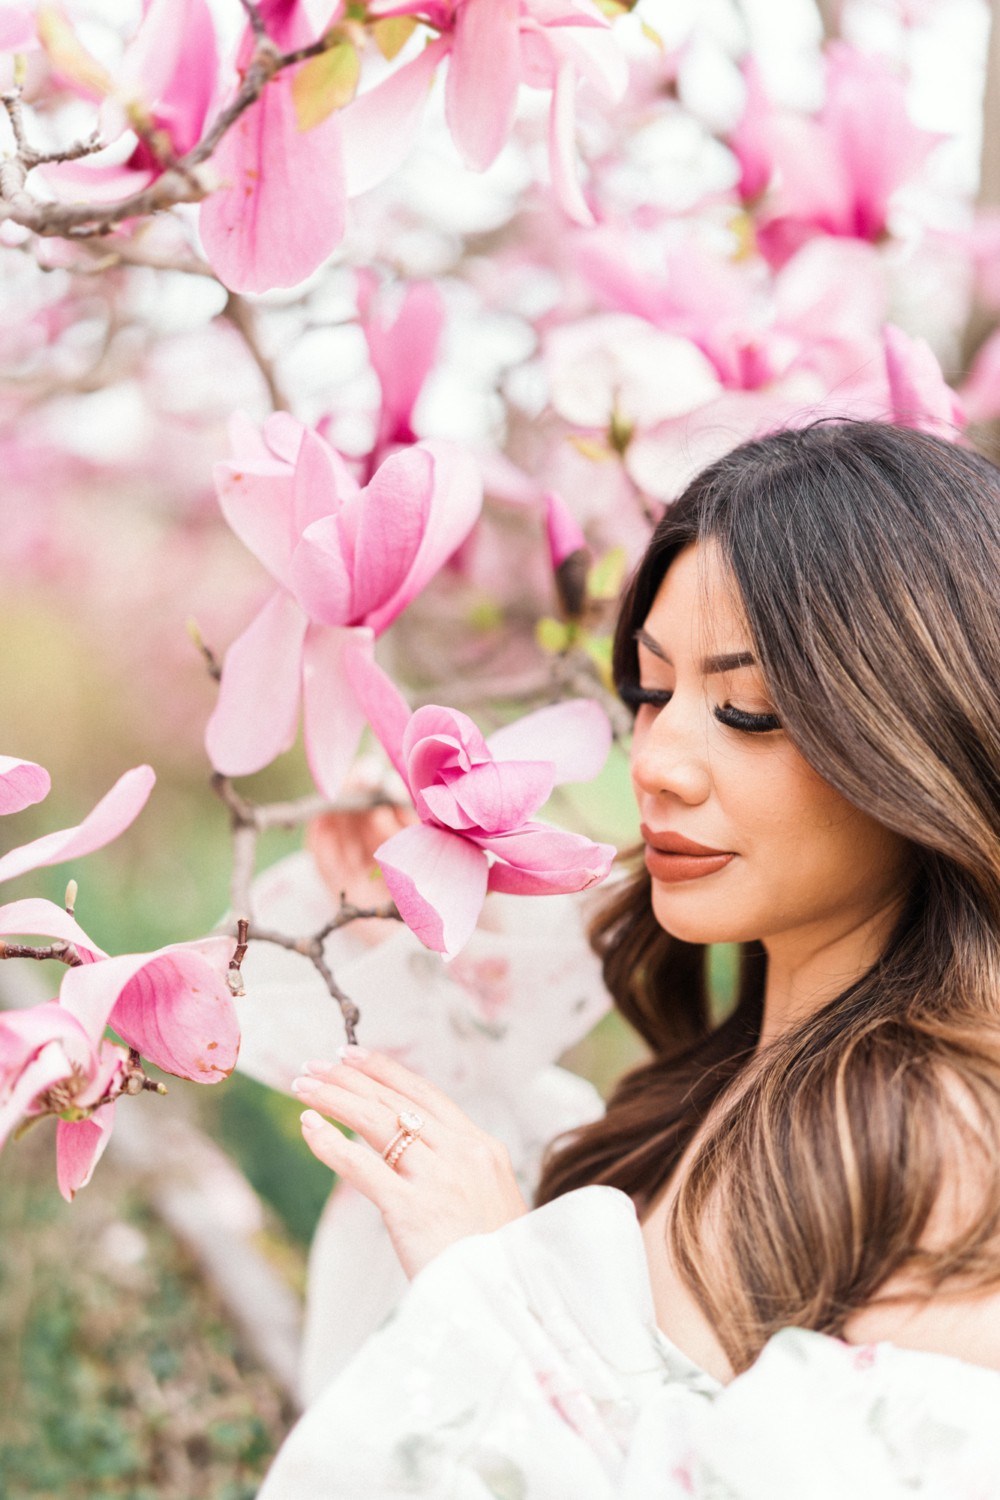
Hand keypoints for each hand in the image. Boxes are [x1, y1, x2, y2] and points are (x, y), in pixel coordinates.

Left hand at [293, 1047, 528, 1277]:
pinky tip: (308, 1127)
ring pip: (376, 1122)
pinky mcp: (412, 1209)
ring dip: (333, 1098)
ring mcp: (438, 1179)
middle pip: (395, 1101)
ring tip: (302, 1086)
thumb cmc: (495, 1258)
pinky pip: (362, 1166)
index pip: (425, 1094)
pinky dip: (330, 1143)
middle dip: (349, 1079)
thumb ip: (458, 1171)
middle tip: (314, 1066)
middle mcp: (462, 1153)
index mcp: (482, 1147)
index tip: (353, 1055)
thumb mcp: (489, 1200)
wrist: (508, 1300)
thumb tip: (417, 1151)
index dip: (385, 1071)